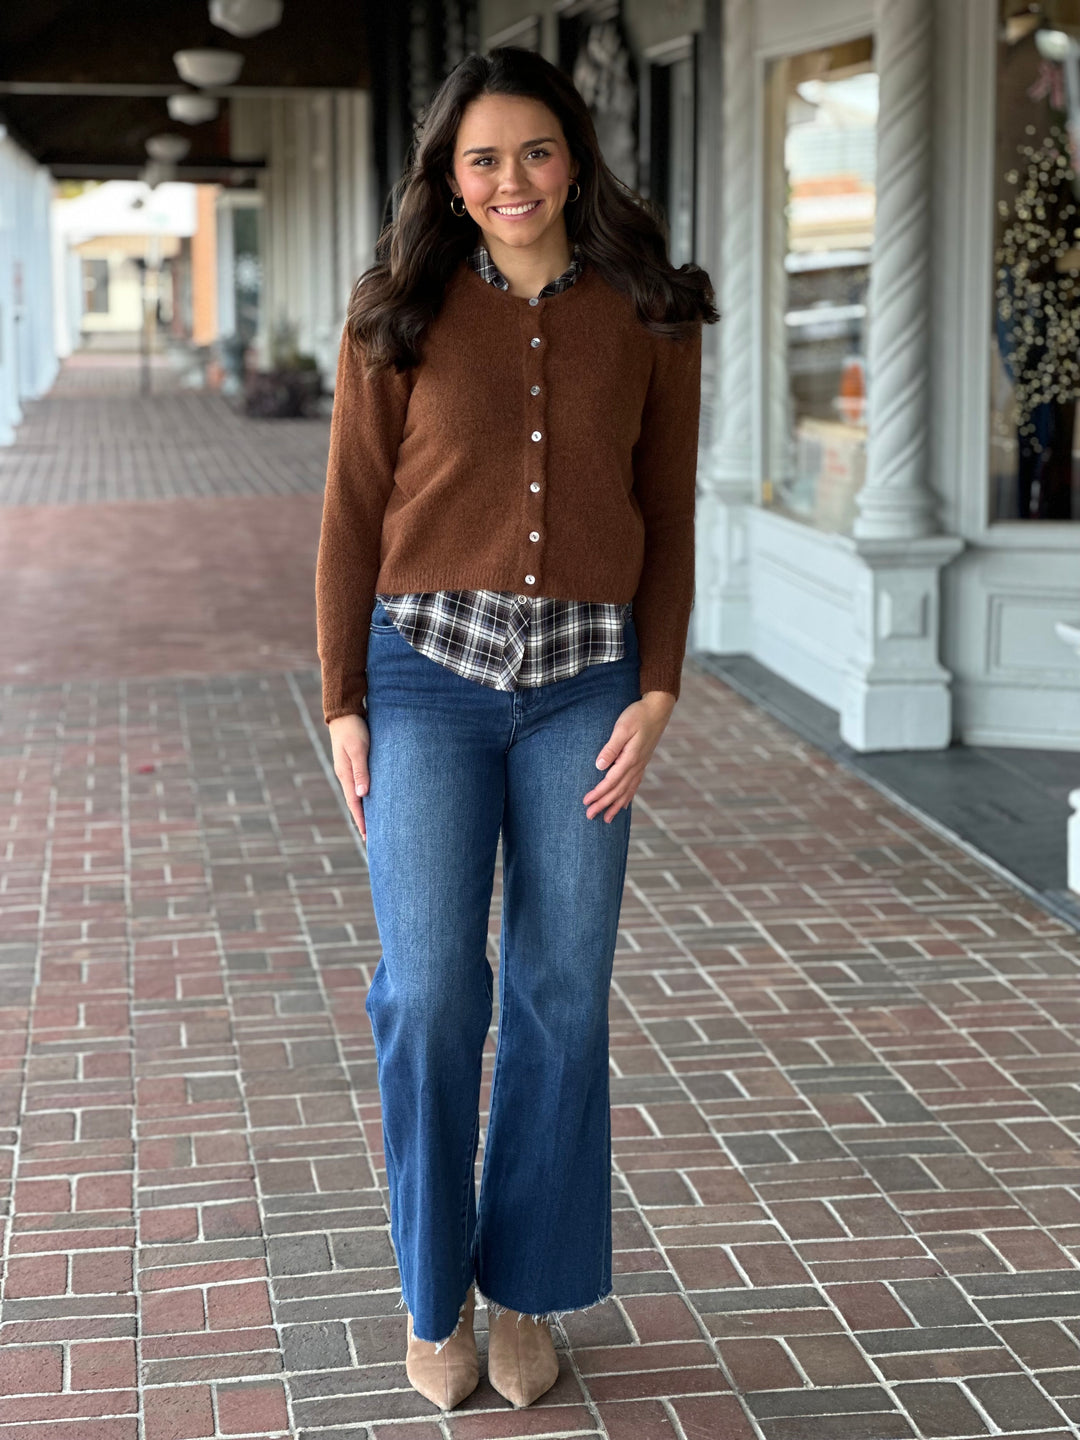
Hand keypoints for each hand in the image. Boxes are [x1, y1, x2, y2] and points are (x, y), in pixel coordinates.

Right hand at [329, 713, 369, 841]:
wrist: (344, 712)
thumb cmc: (354, 729)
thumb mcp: (358, 749)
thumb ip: (361, 771)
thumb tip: (362, 795)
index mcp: (346, 775)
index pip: (355, 804)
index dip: (362, 821)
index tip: (368, 838)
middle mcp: (346, 775)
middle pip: (355, 803)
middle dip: (363, 821)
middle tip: (371, 838)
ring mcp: (349, 770)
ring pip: (358, 795)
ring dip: (365, 810)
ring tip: (373, 824)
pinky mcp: (354, 763)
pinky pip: (360, 785)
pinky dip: (365, 796)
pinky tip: (372, 800)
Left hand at [583, 690, 675, 822]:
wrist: (658, 709)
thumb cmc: (638, 715)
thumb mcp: (622, 728)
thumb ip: (611, 747)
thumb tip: (599, 766)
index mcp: (630, 758)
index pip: (611, 781)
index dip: (598, 793)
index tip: (586, 802)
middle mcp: (637, 765)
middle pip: (618, 790)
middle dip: (603, 804)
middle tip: (590, 816)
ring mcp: (641, 765)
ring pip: (627, 791)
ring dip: (616, 805)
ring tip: (607, 819)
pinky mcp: (642, 762)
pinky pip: (635, 785)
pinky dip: (628, 797)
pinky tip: (624, 804)